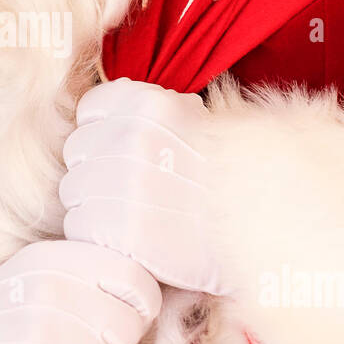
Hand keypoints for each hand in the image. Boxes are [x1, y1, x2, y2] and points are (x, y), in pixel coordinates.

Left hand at [60, 77, 230, 295]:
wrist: (269, 224)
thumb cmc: (241, 174)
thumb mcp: (203, 120)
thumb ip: (159, 113)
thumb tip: (115, 114)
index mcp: (147, 104)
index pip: (91, 109)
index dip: (103, 131)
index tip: (121, 150)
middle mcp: (127, 138)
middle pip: (77, 152)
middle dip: (96, 170)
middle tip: (128, 190)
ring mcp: (118, 185)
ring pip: (74, 192)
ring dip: (94, 205)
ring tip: (132, 217)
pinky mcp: (117, 231)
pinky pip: (80, 229)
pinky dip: (98, 237)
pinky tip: (129, 240)